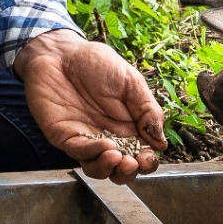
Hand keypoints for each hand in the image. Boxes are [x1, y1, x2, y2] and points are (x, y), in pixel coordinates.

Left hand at [13, 30, 166, 183]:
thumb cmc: (97, 63)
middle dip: (130, 172)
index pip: (141, 154)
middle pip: (121, 168)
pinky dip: (94, 153)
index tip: (149, 156)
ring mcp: (86, 139)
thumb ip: (147, 111)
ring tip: (119, 159)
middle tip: (135, 163)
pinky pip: (80, 152)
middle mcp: (108, 137)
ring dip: (111, 170)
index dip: (147, 161)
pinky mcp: (65, 136)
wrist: (61, 51)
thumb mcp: (131, 82)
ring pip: (99, 168)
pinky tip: (106, 146)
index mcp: (128, 126)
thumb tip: (161, 142)